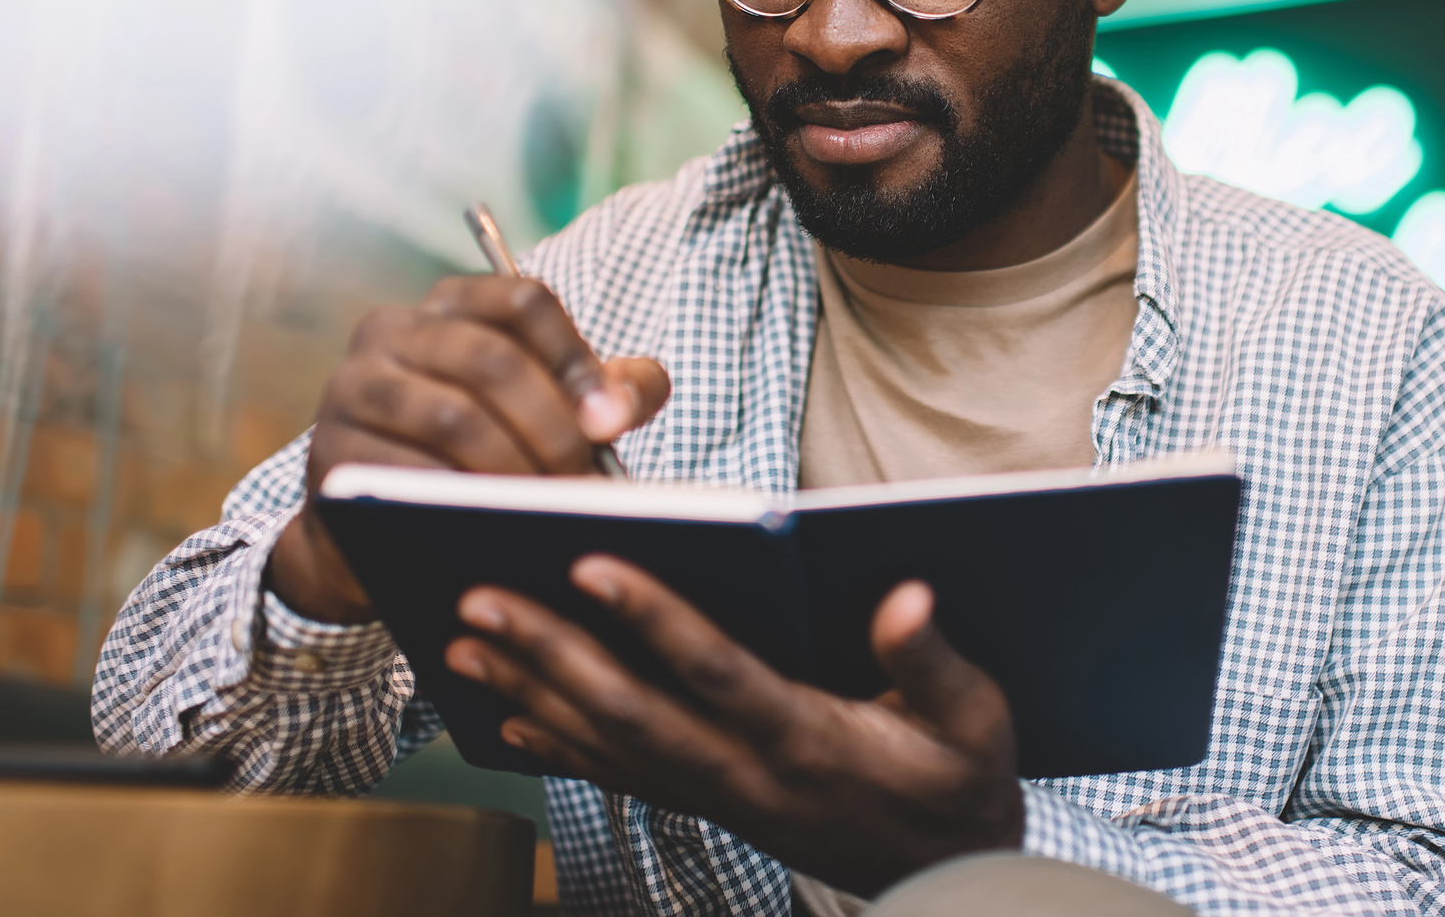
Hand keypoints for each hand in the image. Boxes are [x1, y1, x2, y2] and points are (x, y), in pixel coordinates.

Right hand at [268, 277, 670, 622]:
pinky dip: (461, 501)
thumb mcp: (547, 409)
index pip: (524, 301)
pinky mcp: (330, 451)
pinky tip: (496, 527)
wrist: (377, 520)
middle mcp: (393, 330)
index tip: (612, 423)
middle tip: (583, 482)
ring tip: (550, 509)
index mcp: (452, 305)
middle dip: (553, 427)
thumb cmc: (481, 451)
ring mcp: (354, 387)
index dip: (576, 360)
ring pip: (453, 416)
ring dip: (515, 468)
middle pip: (493, 360)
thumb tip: (624, 407)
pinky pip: (406, 473)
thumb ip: (608, 392)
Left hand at [446, 558, 1023, 895]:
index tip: (591, 563)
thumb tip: (906, 593)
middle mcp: (748, 774)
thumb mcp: (978, 723)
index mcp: (809, 739)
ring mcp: (722, 798)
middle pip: (631, 710)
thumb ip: (935, 660)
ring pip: (609, 745)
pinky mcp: (713, 807)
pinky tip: (508, 719)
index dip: (652, 617)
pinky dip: (558, 747)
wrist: (953, 881)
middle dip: (550, 651)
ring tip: (466, 644)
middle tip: (481, 598)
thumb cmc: (964, 788)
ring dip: (532, 692)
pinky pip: (620, 779)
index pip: (715, 672)